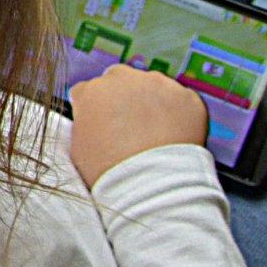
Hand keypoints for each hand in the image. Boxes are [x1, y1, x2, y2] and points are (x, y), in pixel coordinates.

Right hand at [68, 64, 208, 190]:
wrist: (149, 188)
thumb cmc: (108, 174)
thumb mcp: (78, 147)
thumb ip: (84, 122)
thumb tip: (93, 119)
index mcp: (91, 90)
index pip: (91, 90)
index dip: (99, 110)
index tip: (106, 126)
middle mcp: (123, 78)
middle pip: (122, 80)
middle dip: (125, 98)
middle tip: (132, 128)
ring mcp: (158, 84)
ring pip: (154, 87)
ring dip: (153, 103)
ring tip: (156, 137)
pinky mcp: (187, 96)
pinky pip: (182, 101)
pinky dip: (181, 115)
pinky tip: (175, 138)